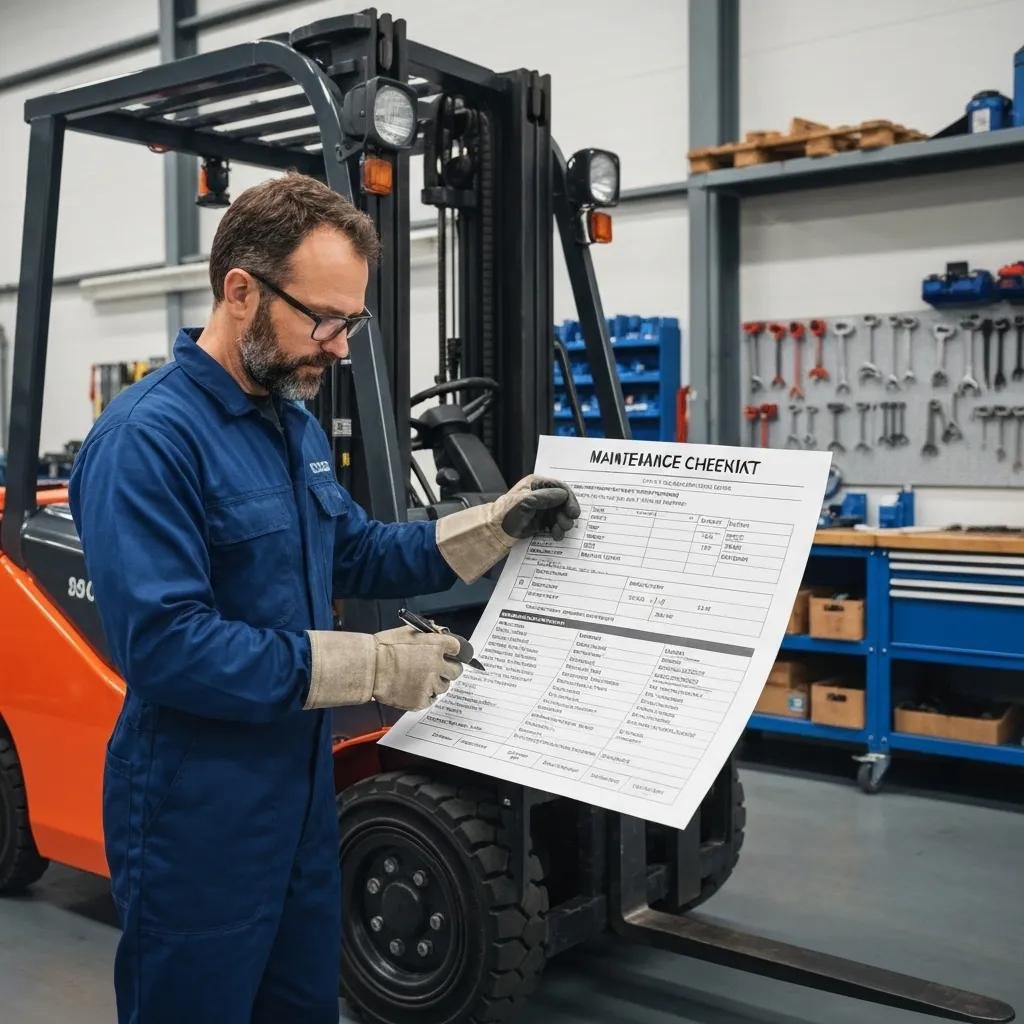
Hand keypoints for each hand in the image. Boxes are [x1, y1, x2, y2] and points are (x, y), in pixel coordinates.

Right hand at [304, 626, 470, 711]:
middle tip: (437, 669)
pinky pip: (432, 699)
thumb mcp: (408, 631)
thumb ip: (428, 633)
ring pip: (444, 686)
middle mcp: (437, 665)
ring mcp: (430, 684)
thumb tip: (439, 631)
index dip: (454, 651)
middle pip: (456, 671)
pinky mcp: (421, 700)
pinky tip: (414, 688)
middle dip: (449, 669)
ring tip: (420, 679)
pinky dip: (426, 695)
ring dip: (436, 683)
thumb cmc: (384, 649)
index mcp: (436, 646)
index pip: (459, 648)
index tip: (450, 654)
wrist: (370, 669)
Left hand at [435, 475, 581, 583]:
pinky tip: (556, 536)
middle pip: (562, 502)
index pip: (559, 487)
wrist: (494, 531)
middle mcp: (540, 494)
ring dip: (562, 523)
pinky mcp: (539, 521)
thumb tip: (563, 495)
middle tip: (568, 524)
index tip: (573, 511)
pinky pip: (553, 524)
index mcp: (536, 484)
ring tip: (560, 532)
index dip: (569, 499)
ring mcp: (540, 508)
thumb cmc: (506, 513)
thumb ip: (546, 497)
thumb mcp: (526, 502)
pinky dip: (556, 530)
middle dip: (566, 513)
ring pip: (559, 514)